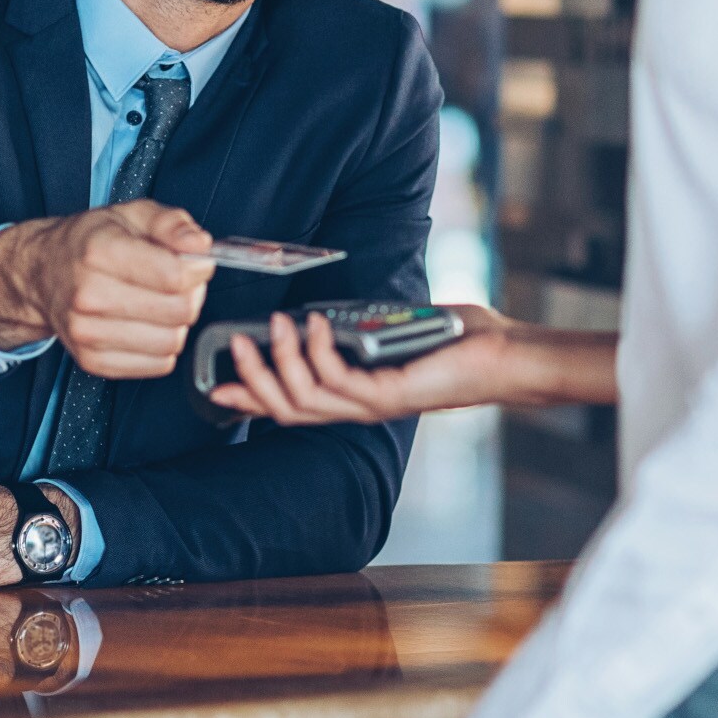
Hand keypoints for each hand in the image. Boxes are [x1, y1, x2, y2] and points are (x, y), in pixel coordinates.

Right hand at [0, 199, 215, 378]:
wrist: (43, 274)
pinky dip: (161, 346)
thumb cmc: (89, 243)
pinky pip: (158, 364)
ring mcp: (87, 333)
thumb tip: (200, 246)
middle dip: (190, 295)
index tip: (194, 263)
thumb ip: (172, 223)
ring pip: (172, 341)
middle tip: (177, 282)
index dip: (197, 269)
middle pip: (179, 311)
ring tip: (159, 302)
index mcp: (99, 252)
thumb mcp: (132, 214)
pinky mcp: (92, 361)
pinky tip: (145, 324)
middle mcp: (88, 295)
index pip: (174, 276)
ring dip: (176, 323)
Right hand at [211, 306, 518, 425]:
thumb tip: (324, 308)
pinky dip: (319, 349)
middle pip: (287, 409)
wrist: (501, 356)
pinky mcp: (389, 394)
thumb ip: (357, 326)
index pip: (291, 406)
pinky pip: (338, 379)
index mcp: (354, 398)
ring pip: (305, 398)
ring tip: (277, 323)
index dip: (251, 399)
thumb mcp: (391, 330)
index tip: (216, 387)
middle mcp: (359, 408)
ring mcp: (372, 404)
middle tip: (237, 343)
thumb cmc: (453, 341)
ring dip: (283, 359)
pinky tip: (314, 322)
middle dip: (254, 379)